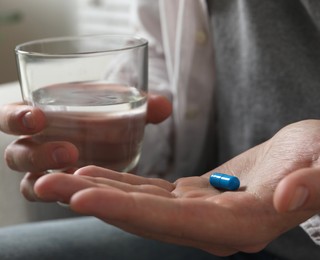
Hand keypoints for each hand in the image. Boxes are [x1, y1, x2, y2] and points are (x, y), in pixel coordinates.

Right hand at [0, 94, 171, 198]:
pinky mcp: (61, 189)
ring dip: (50, 179)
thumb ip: (141, 106)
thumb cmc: (106, 116)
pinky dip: (63, 196)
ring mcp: (46, 172)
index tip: (37, 117)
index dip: (16, 118)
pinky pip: (52, 197)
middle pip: (17, 155)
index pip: (12, 117)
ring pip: (30, 181)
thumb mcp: (122, 106)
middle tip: (68, 152)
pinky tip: (83, 194)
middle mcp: (36, 145)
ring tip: (78, 172)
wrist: (112, 138)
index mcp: (40, 117)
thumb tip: (164, 106)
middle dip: (36, 155)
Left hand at [33, 120, 319, 255]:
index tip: (85, 197)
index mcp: (249, 223)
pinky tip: (95, 176)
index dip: (133, 212)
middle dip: (99, 205)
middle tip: (46, 186)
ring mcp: (207, 214)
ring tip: (56, 180)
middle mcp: (221, 227)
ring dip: (102, 195)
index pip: (182, 223)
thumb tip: (286, 198)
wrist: (315, 155)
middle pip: (151, 220)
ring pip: (146, 208)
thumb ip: (319, 186)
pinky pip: (156, 195)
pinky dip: (124, 187)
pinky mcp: (201, 197)